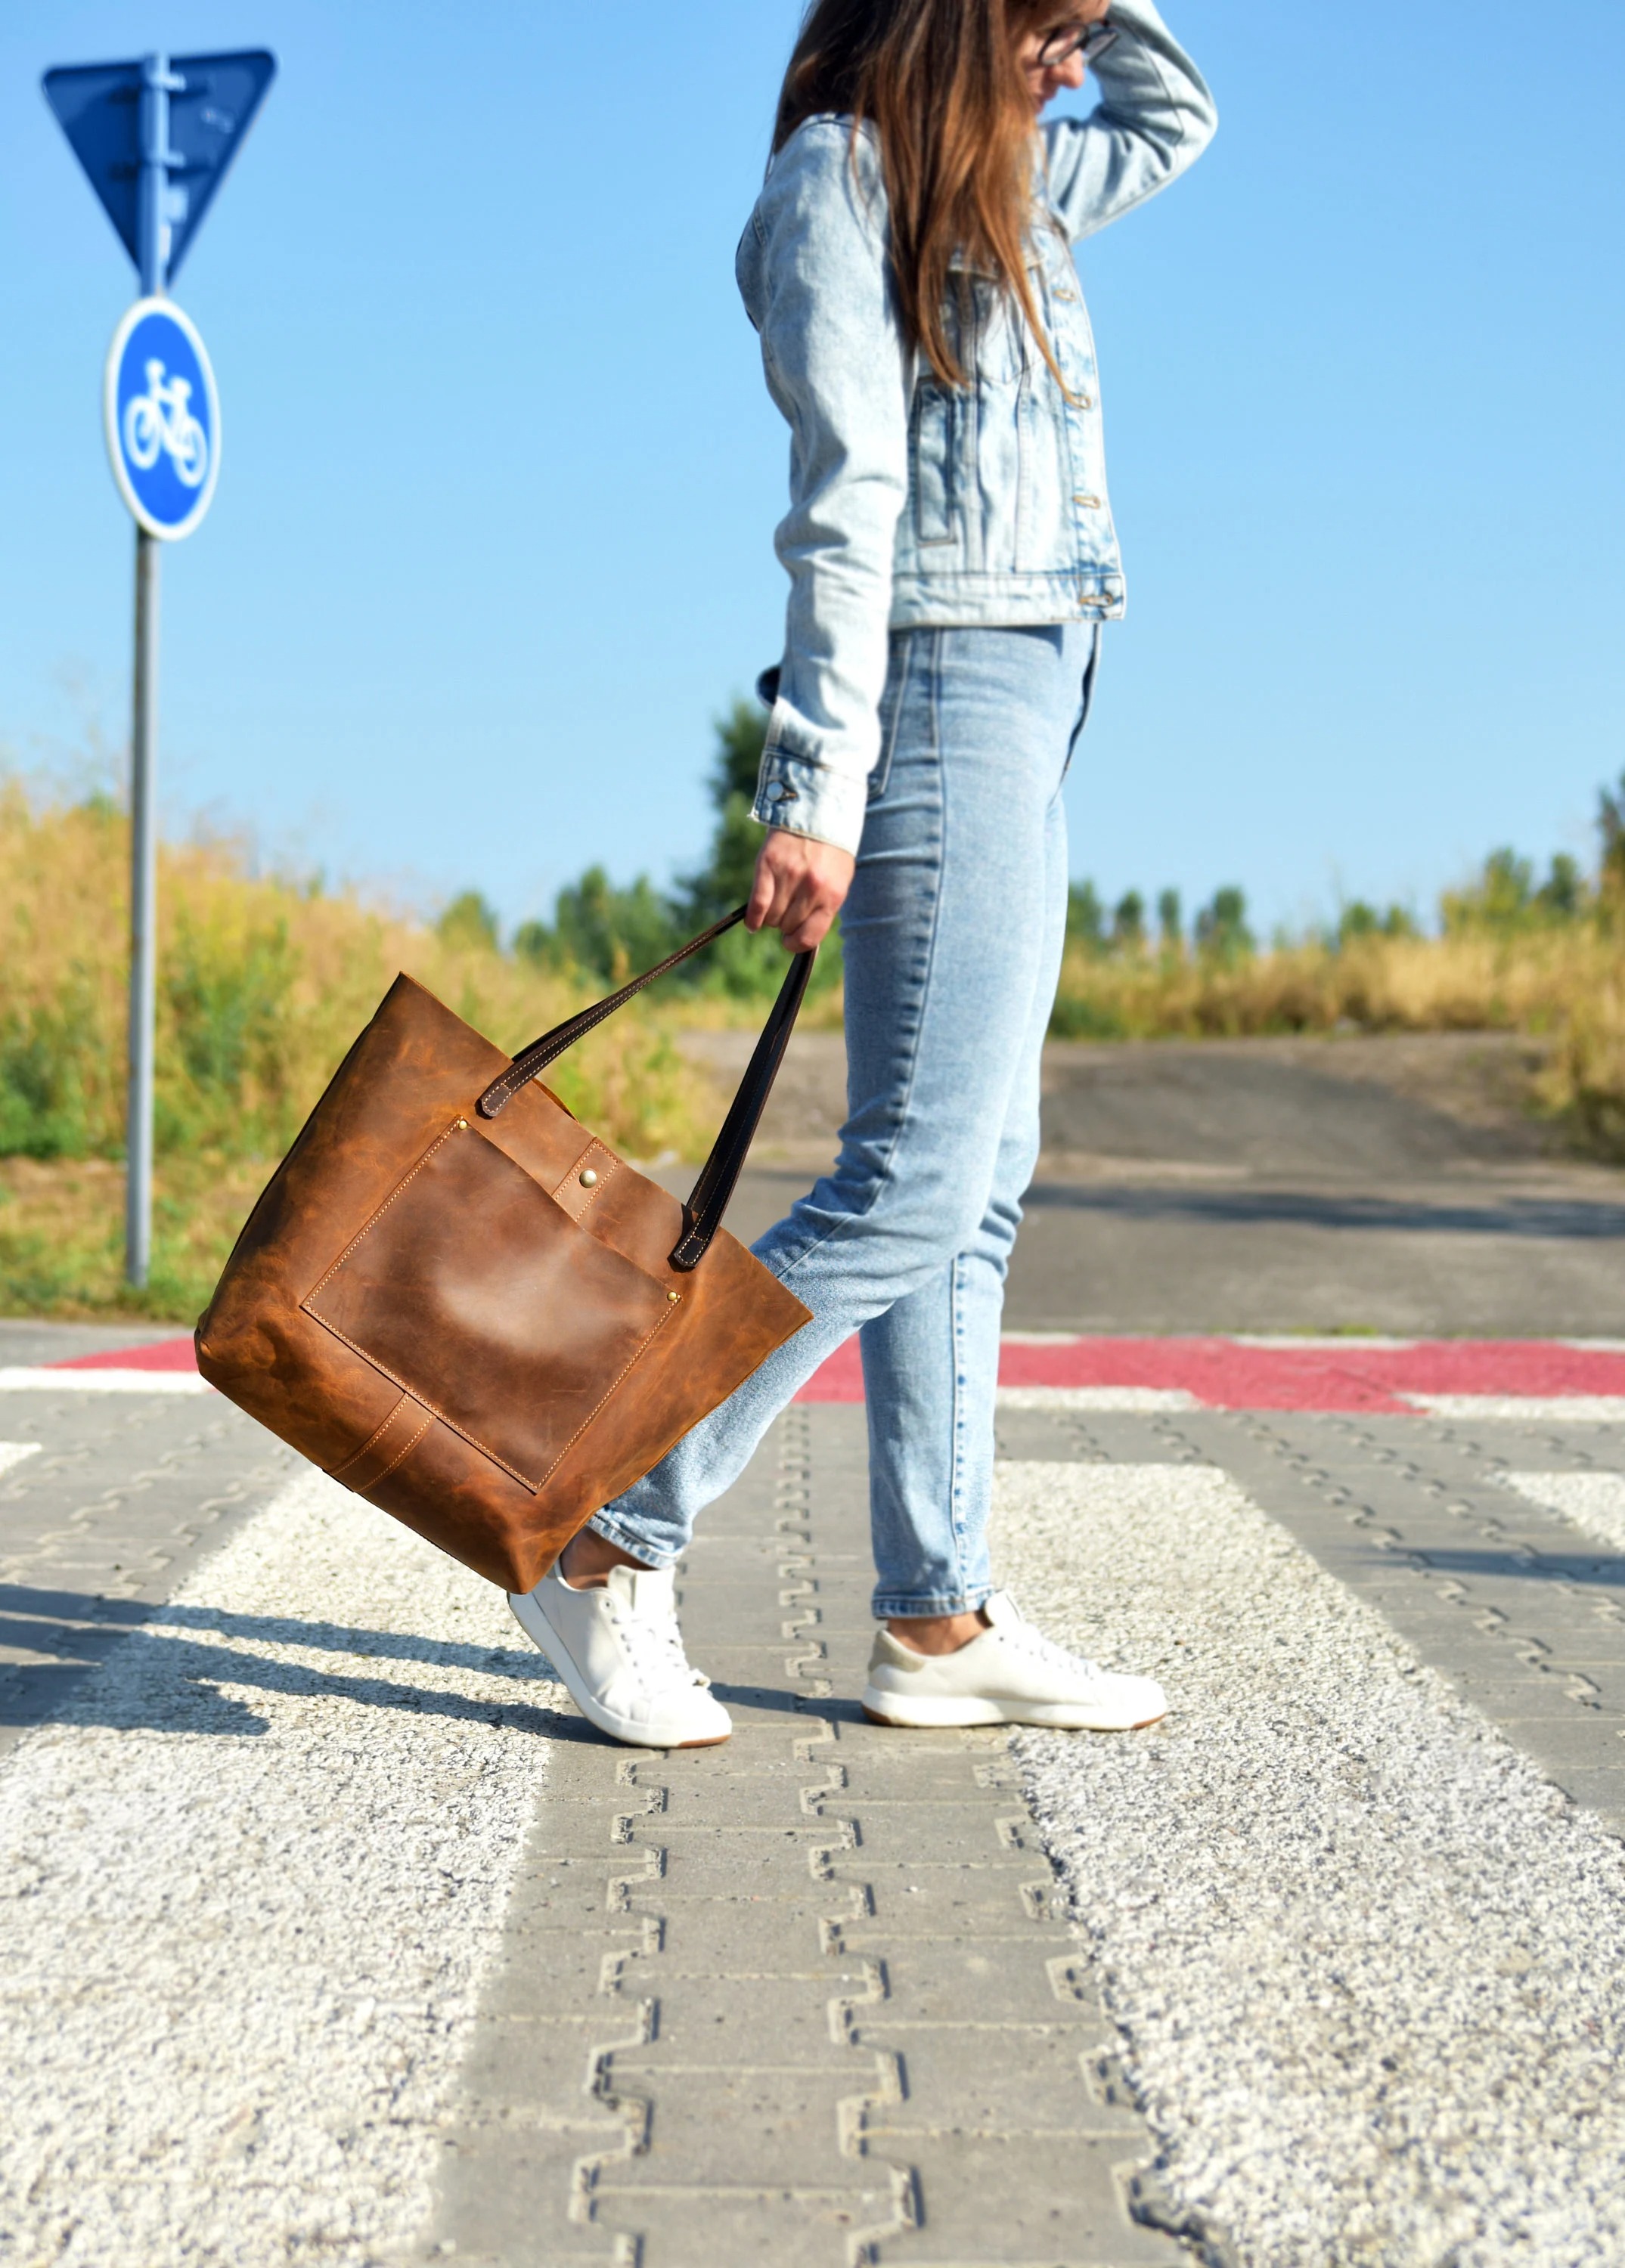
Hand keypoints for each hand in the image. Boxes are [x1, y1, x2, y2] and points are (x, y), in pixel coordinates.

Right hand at [746, 829, 854, 953]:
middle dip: (784, 925)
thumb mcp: (839, 880)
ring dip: (770, 918)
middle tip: (784, 915)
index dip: (796, 944)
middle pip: (787, 926)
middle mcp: (811, 888)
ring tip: (773, 908)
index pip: (809, 936)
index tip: (790, 942)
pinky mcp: (769, 864)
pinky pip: (757, 902)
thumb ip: (825, 907)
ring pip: (772, 917)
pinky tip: (752, 924)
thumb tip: (803, 937)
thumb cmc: (831, 851)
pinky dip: (753, 917)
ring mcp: (789, 876)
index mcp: (832, 895)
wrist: (819, 811)